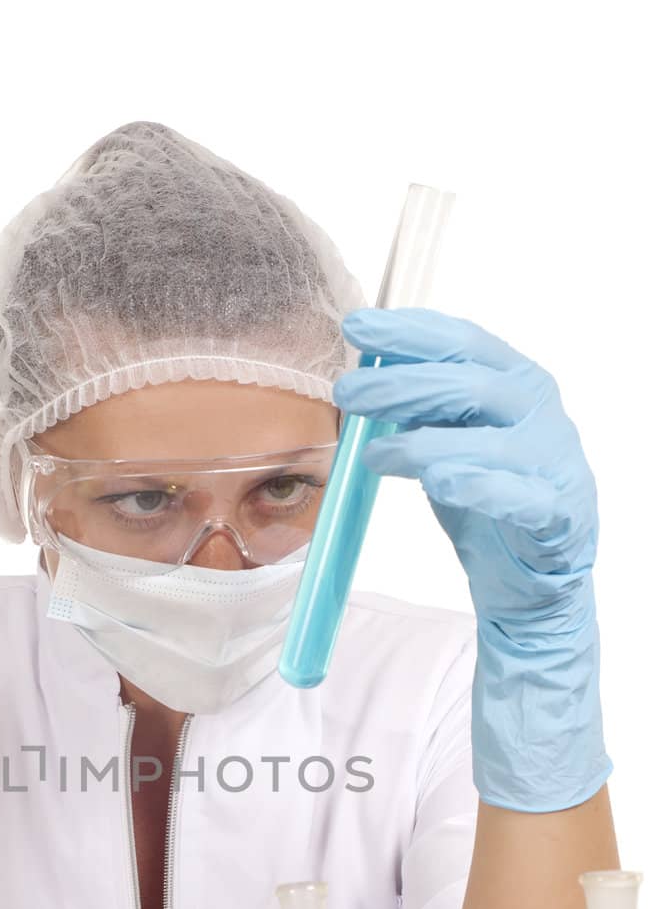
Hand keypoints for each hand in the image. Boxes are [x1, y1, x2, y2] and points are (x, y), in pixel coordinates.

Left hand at [332, 307, 611, 812]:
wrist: (533, 582)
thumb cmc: (487, 500)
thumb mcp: (445, 446)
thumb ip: (417, 410)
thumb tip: (361, 373)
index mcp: (513, 384)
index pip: (463, 342)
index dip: (410, 332)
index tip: (356, 326)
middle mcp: (540, 415)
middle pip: (473, 385)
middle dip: (404, 385)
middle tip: (348, 394)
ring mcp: (555, 464)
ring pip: (496, 441)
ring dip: (430, 443)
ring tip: (378, 455)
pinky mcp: (561, 517)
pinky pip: (524, 499)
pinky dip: (484, 488)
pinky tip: (444, 482)